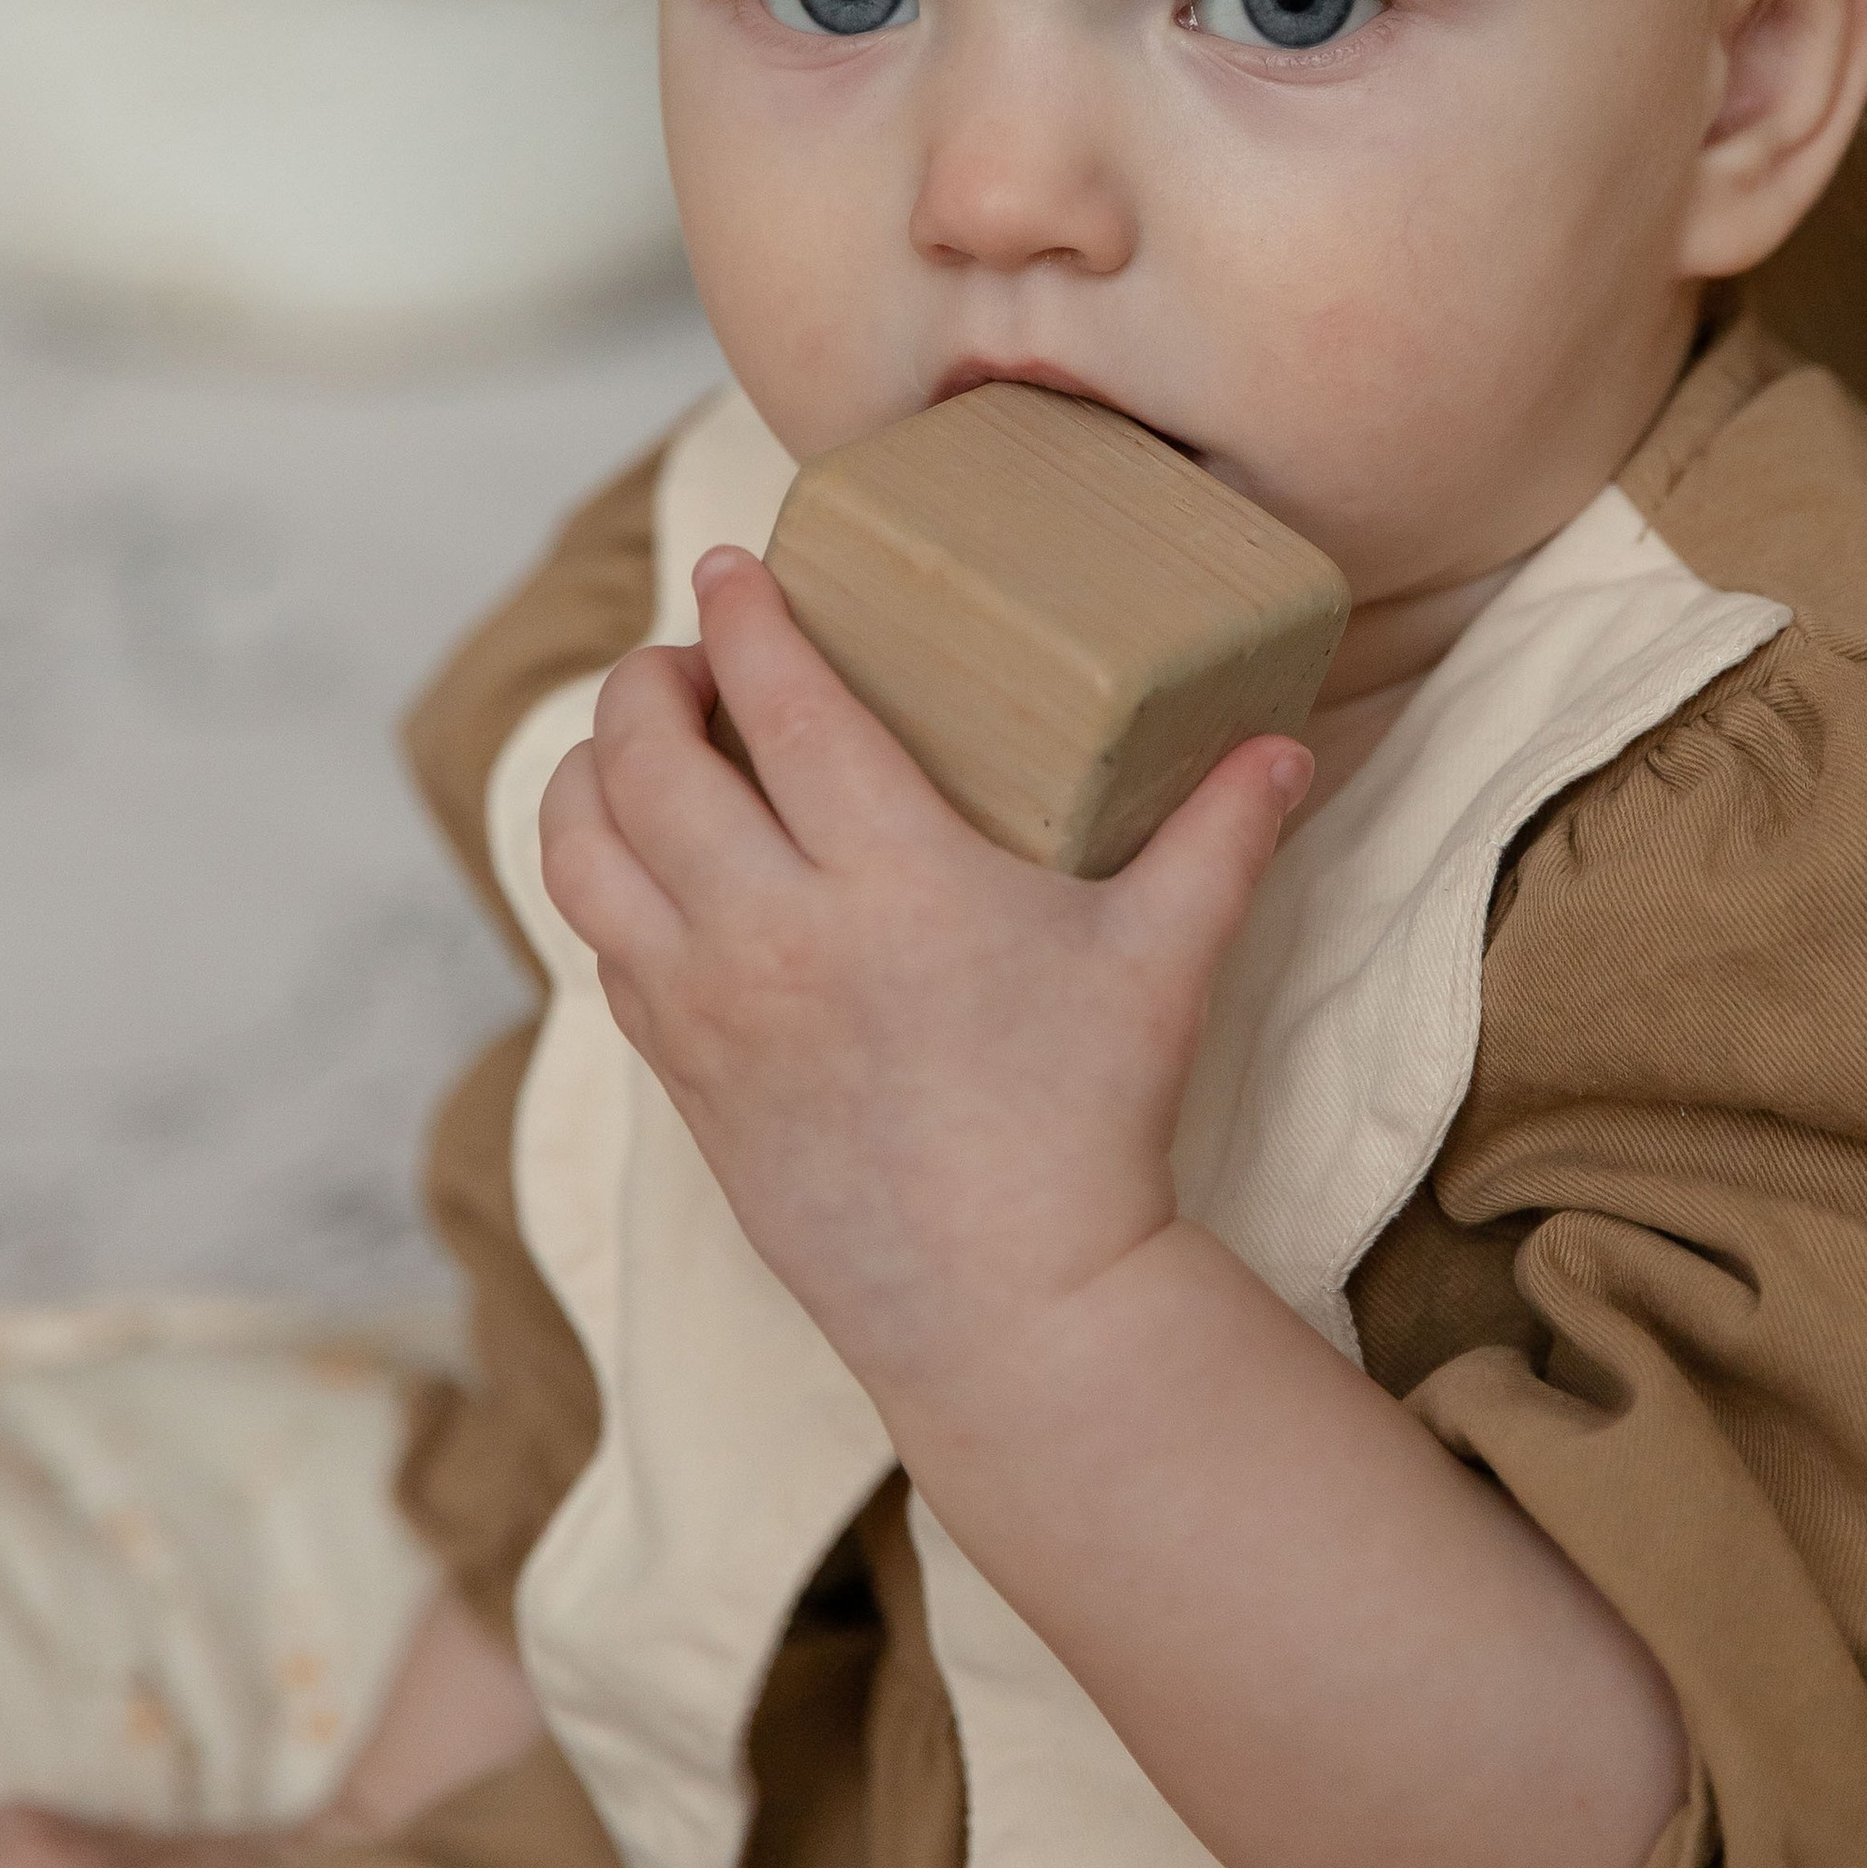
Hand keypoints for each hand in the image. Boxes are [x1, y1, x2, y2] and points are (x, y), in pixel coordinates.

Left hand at [537, 546, 1309, 1397]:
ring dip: (589, 769)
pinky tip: (650, 863)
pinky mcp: (682, 1074)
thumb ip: (1223, 834)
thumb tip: (1285, 741)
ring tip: (638, 744)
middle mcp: (773, 930)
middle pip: (645, 754)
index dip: (745, 614)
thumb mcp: (1167, 961)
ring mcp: (709, 1008)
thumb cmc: (1090, 1123)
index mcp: (891, 877)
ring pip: (581, 846)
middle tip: (689, 656)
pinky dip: (601, 877)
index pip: (779, 701)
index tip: (734, 564)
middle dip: (649, 678)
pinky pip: (600, 942)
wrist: (1007, 1303)